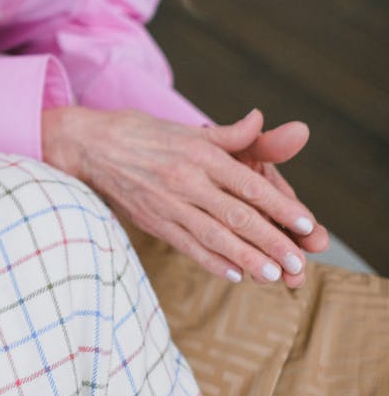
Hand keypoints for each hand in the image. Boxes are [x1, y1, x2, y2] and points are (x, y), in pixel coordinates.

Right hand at [41, 106, 327, 286]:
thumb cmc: (141, 133)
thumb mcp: (186, 129)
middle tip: (298, 263)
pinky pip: (185, 244)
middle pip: (236, 215)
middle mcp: (185, 179)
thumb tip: (261, 120)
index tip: (307, 225)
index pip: (248, 184)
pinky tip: (232, 274)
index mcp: (199, 153)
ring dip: (245, 258)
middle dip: (271, 241)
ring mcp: (167, 202)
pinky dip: (209, 260)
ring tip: (273, 275)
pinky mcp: (152, 220)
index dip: (280, 206)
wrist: (89, 145)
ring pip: (213, 235)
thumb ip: (228, 134)